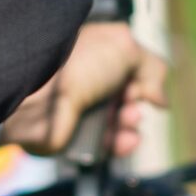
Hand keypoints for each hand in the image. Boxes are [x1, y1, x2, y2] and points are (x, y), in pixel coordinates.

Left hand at [1, 23, 169, 158]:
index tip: (139, 80)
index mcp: (94, 53)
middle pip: (126, 96)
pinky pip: (106, 147)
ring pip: (118, 124)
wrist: (36, 95)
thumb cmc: (77, 64)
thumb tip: (160, 99)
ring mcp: (80, 111)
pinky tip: (127, 141)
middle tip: (132, 103)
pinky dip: (121, 145)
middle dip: (137, 101)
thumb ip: (152, 68)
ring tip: (127, 120)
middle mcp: (87, 81)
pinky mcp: (75, 138)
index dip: (140, 76)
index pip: (127, 67)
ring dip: (132, 124)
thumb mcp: (125, 48)